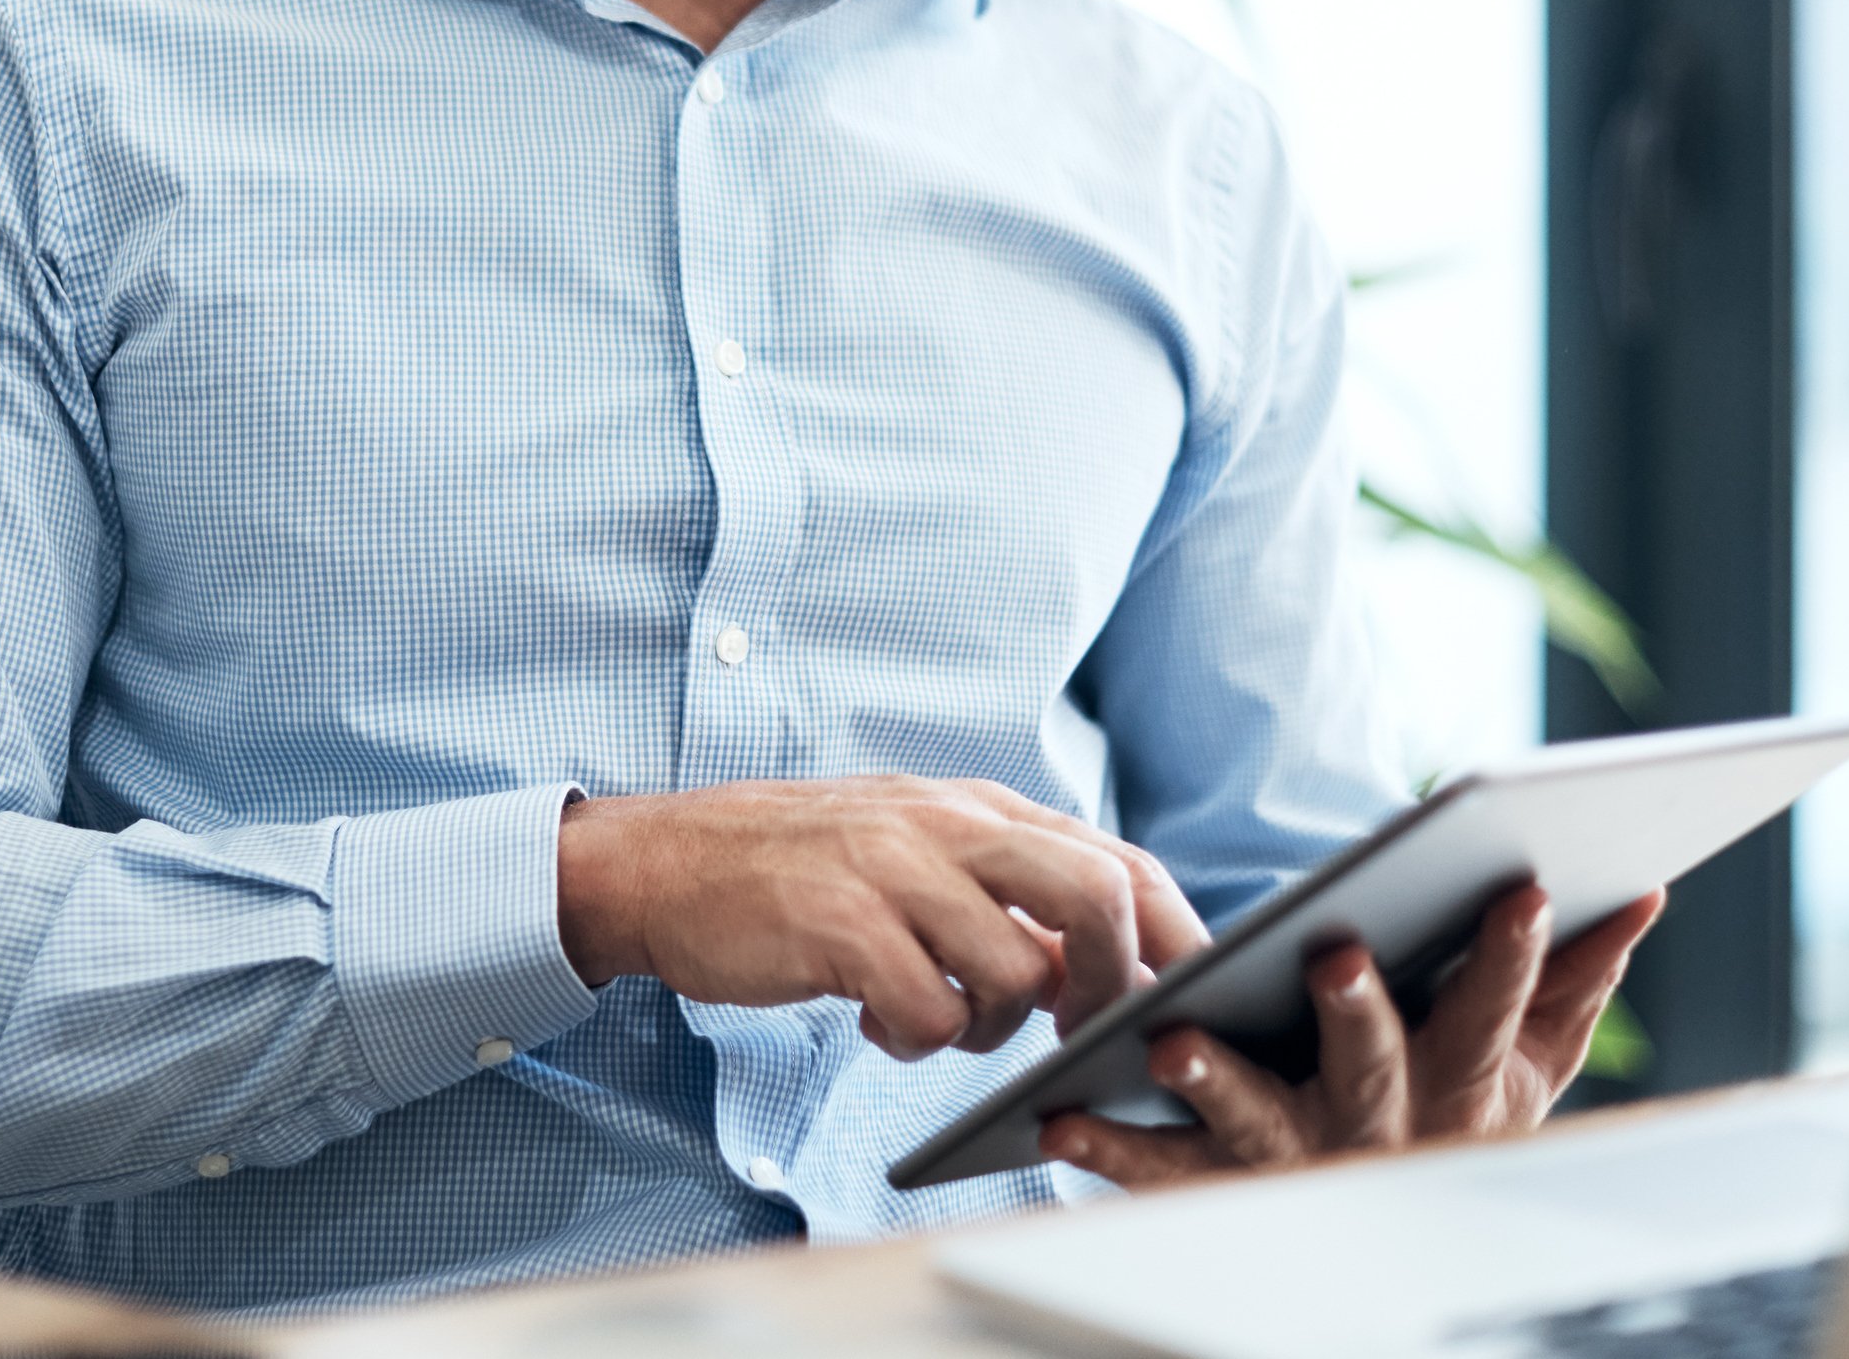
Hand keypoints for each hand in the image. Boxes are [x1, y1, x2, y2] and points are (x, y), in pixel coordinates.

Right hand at [556, 777, 1205, 1059]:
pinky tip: (874, 1023)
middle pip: (1093, 897)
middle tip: (1074, 1033)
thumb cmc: (800, 872)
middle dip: (1108, 986)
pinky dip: (916, 1039)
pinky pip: (929, 1012)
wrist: (664, 862)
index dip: (1172, 936)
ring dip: (990, 1027)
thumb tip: (1101, 970)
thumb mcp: (915, 858)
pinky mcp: (840, 927)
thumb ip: (1005, 898)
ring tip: (933, 1020)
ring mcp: (892, 872)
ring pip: (1014, 971)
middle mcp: (945, 826)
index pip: (1118, 861)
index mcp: (977, 808)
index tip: (1184, 996)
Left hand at [1040, 884, 1662, 1188]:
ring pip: (1254, 1125)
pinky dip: (1112, 1152)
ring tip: (1167, 1044)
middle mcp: (1378, 1126)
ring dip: (1215, 1083)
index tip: (1523, 887)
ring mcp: (1294, 1158)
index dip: (1510, 957)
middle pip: (1372, 1066)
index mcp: (1457, 1084)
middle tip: (1335, 955)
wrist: (1374, 1220)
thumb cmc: (1453, 1100)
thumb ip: (1576, 979)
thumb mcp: (1528, 1058)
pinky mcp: (1216, 1183)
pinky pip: (1163, 1171)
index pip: (1491, 1012)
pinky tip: (1063, 1123)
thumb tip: (1644, 892)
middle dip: (1360, 1012)